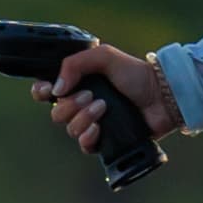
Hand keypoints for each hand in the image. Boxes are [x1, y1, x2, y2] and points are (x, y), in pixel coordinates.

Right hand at [47, 39, 179, 157]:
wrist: (161, 96)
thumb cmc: (135, 74)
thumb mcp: (104, 56)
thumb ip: (75, 64)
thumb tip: (55, 88)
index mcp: (78, 83)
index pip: (47, 91)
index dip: (41, 92)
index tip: (48, 90)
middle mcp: (82, 104)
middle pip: (56, 113)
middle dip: (70, 105)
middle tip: (91, 95)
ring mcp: (93, 123)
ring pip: (70, 129)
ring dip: (83, 118)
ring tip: (103, 107)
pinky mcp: (105, 141)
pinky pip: (84, 145)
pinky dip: (88, 136)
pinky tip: (99, 128)